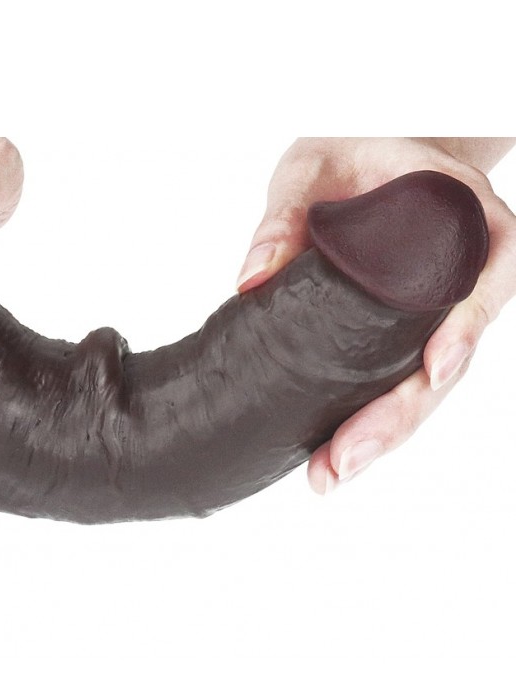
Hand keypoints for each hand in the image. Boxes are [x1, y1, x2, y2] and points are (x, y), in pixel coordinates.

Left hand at [236, 137, 515, 493]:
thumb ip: (284, 214)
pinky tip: (331, 455)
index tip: (433, 371)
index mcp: (467, 226)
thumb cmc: (354, 149)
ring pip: (424, 388)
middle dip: (399, 419)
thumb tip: (248, 280)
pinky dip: (369, 421)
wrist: (373, 151)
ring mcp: (436, 315)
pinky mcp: (404, 335)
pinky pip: (398, 381)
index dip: (463, 331)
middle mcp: (462, 279)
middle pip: (447, 361)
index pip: (482, 283)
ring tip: (328, 475)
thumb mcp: (311, 164)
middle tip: (342, 462)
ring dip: (381, 437)